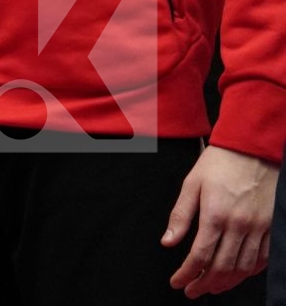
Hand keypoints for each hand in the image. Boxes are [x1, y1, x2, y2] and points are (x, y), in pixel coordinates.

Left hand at [162, 144, 276, 297]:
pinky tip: (239, 275)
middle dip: (205, 284)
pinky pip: (264, 258)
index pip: (199, 256)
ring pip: (245, 267)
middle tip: (192, 291)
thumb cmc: (218, 164)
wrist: (251, 149)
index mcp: (216, 215)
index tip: (177, 283)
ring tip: (212, 287)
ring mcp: (259, 227)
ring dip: (227, 282)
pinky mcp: (272, 226)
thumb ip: (180, 216)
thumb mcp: (191, 185)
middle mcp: (240, 225)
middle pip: (223, 267)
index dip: (187, 274)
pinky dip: (250, 271)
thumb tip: (168, 242)